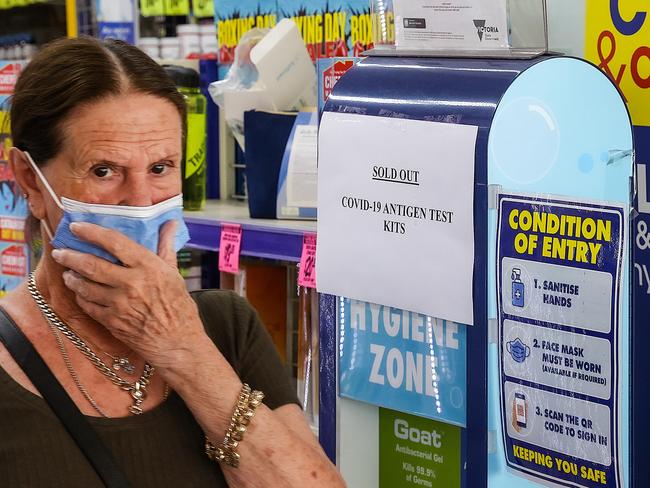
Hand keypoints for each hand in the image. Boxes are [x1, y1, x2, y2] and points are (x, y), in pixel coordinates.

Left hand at [51, 220, 208, 368]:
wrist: (177, 342)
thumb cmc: (179, 307)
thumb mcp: (174, 273)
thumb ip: (166, 246)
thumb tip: (171, 223)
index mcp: (148, 267)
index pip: (114, 242)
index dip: (92, 232)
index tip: (77, 226)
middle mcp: (131, 283)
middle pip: (91, 264)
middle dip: (70, 256)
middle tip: (60, 251)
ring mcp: (119, 303)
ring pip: (85, 285)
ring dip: (72, 277)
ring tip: (68, 272)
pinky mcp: (112, 321)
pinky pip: (87, 305)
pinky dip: (80, 296)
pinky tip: (79, 292)